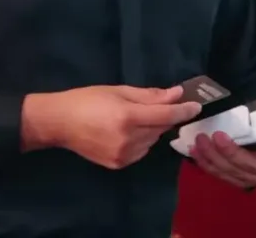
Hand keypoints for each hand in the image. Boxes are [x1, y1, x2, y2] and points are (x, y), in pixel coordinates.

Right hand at [23, 85, 201, 168]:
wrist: (59, 123)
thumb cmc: (86, 100)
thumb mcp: (118, 91)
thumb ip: (149, 95)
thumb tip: (176, 94)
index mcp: (128, 117)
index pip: (165, 115)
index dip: (183, 110)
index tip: (196, 106)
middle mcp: (128, 139)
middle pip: (160, 128)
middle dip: (162, 116)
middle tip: (152, 106)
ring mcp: (123, 155)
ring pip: (151, 141)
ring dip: (151, 129)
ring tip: (132, 119)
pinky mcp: (118, 164)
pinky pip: (141, 151)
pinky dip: (141, 141)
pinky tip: (126, 132)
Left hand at [190, 132, 255, 189]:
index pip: (247, 162)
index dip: (231, 151)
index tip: (218, 135)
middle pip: (231, 168)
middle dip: (213, 153)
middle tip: (200, 136)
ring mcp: (245, 179)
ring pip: (222, 173)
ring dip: (205, 159)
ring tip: (194, 145)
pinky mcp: (235, 178)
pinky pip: (218, 174)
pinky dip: (205, 163)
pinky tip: (194, 152)